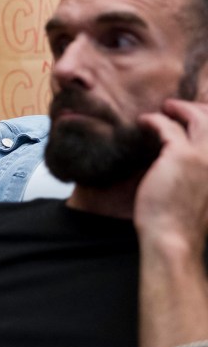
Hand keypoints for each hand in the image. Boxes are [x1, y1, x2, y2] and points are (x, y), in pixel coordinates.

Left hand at [135, 99, 207, 251]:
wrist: (174, 239)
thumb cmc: (183, 224)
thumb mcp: (202, 195)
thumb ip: (202, 175)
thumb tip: (187, 158)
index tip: (197, 118)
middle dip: (199, 110)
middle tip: (179, 107)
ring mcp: (206, 157)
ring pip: (197, 119)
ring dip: (180, 110)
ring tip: (166, 108)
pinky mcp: (181, 155)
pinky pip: (167, 127)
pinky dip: (155, 120)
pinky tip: (144, 121)